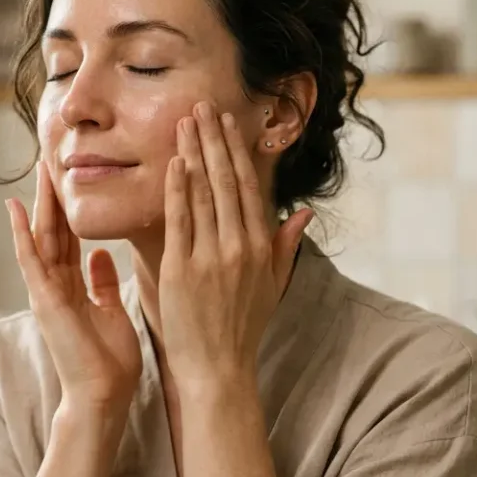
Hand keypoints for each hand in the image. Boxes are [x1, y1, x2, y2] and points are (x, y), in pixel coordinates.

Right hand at [6, 162, 142, 415]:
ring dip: (38, 204)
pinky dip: (21, 234)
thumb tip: (100, 255)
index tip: (71, 179)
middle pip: (53, 232)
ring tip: (38, 171)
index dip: (70, 208)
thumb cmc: (109, 362)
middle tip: (50, 160)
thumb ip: (101, 283)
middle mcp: (55, 286)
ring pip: (40, 238)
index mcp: (72, 287)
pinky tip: (14, 209)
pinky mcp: (44, 301)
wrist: (103, 397)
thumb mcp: (110, 311)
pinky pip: (30, 261)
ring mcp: (46, 293)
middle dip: (52, 197)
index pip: (70, 238)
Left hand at [158, 102, 313, 391]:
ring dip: (193, 153)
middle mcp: (239, 247)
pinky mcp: (182, 269)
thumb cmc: (243, 328)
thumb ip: (285, 246)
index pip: (249, 187)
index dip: (238, 151)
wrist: (218, 370)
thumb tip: (301, 213)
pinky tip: (175, 162)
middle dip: (213, 140)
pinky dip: (178, 189)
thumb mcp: (273, 286)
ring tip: (184, 122)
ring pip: (203, 194)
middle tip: (202, 106)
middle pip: (226, 181)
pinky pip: (180, 221)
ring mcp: (210, 257)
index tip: (228, 123)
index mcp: (260, 247)